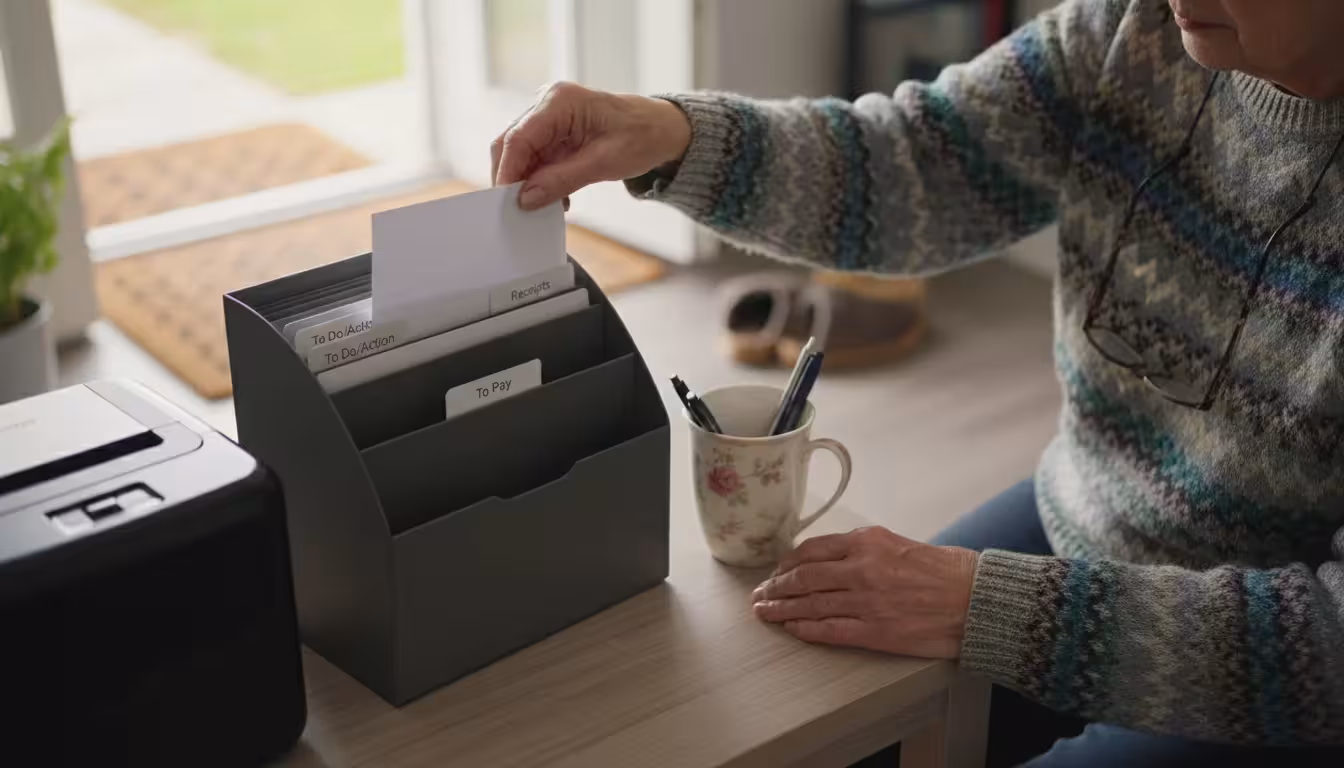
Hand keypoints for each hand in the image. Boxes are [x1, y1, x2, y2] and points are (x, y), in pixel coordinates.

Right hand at [492, 82, 691, 209]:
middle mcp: (548, 104)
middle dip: (512, 179)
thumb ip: (561, 180)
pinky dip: (540, 181)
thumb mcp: (604, 163)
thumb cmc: (642, 135)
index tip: (506, 202)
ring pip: (520, 155)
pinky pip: (536, 159)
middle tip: (517, 211)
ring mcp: (549, 118)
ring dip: (528, 183)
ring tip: (543, 207)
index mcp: (559, 101)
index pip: (518, 139)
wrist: (662, 129)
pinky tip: (556, 199)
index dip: (507, 173)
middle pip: (511, 145)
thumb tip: (525, 199)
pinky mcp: (554, 133)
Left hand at [751, 527, 978, 658]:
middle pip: (803, 577)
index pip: (812, 550)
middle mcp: (862, 568)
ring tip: (765, 613)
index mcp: (868, 542)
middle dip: (775, 588)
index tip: (776, 572)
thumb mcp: (900, 544)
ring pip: (810, 604)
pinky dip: (805, 629)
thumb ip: (865, 550)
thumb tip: (832, 560)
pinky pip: (829, 630)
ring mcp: (867, 601)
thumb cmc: (945, 571)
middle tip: (760, 595)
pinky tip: (791, 629)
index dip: (787, 564)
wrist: (977, 599)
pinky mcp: (876, 631)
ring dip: (782, 609)